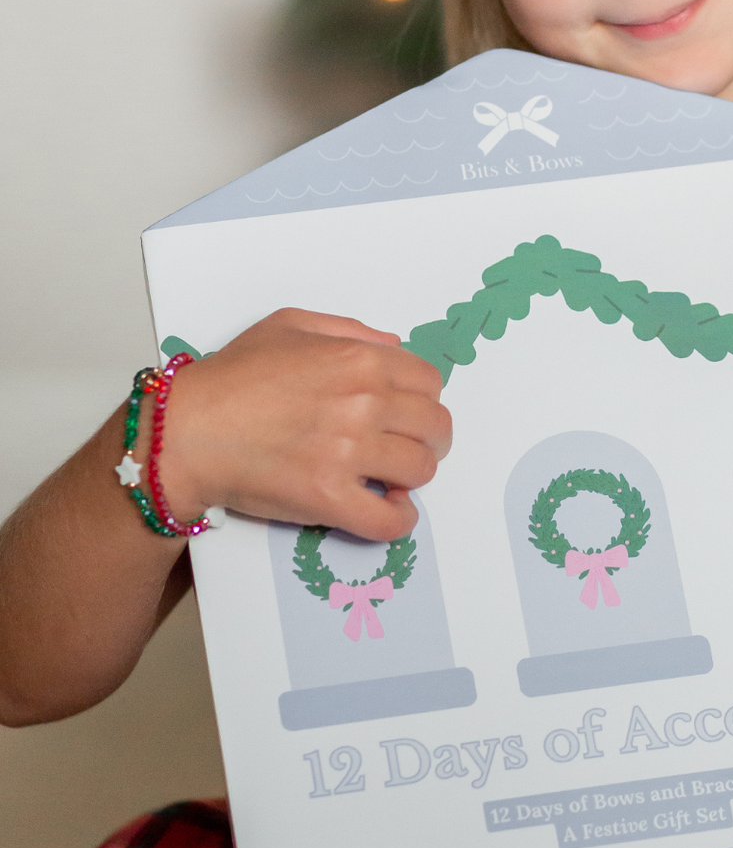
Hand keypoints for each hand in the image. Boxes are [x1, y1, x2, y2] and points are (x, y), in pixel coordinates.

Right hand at [164, 309, 451, 537]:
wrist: (182, 431)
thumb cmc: (228, 378)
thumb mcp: (285, 327)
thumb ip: (346, 330)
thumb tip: (393, 345)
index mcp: (359, 361)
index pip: (430, 384)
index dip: (422, 401)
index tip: (405, 414)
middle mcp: (363, 403)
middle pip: (435, 428)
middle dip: (425, 439)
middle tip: (400, 447)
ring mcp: (348, 452)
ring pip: (421, 471)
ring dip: (410, 477)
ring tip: (386, 477)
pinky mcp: (328, 497)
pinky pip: (390, 520)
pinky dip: (397, 520)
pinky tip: (385, 509)